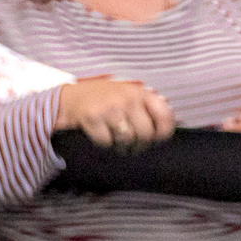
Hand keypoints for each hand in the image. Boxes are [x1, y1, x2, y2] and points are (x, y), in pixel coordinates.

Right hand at [55, 77, 175, 150]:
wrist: (68, 99)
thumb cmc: (101, 100)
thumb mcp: (127, 96)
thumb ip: (147, 107)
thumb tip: (173, 123)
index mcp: (139, 93)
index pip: (164, 115)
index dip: (163, 133)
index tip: (155, 139)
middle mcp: (127, 98)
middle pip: (145, 134)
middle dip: (138, 146)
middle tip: (131, 147)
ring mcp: (109, 107)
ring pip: (126, 139)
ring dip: (121, 147)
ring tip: (116, 143)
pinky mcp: (92, 117)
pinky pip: (106, 142)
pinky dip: (104, 145)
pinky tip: (100, 139)